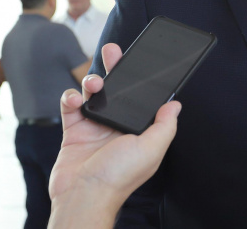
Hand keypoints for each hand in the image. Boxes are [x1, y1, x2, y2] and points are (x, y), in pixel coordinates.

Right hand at [48, 43, 179, 228]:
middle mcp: (116, 125)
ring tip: (94, 83)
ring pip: (93, 93)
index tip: (140, 61)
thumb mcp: (151, 149)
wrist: (83, 194)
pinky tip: (76, 99)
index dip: (140, 80)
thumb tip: (175, 105)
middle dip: (114, 68)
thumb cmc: (118, 177)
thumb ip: (164, 126)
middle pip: (117, 89)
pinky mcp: (73, 129)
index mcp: (137, 130)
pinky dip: (71, 97)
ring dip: (92, 81)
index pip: (140, 98)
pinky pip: (71, 104)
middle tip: (112, 51)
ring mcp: (94, 126)